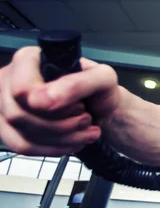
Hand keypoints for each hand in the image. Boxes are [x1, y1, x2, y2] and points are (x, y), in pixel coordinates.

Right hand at [0, 46, 119, 156]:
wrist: (102, 108)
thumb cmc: (100, 89)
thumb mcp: (103, 78)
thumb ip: (77, 83)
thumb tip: (45, 100)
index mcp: (30, 59)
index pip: (21, 88)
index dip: (45, 104)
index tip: (78, 107)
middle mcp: (10, 79)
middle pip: (19, 114)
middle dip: (61, 124)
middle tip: (86, 118)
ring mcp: (6, 105)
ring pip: (21, 134)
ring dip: (61, 138)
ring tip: (86, 130)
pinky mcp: (10, 128)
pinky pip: (22, 147)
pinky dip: (53, 148)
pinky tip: (74, 142)